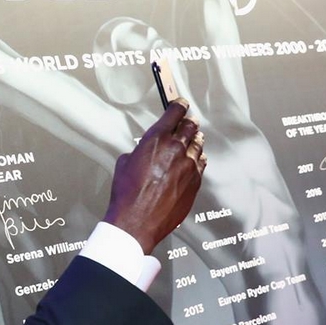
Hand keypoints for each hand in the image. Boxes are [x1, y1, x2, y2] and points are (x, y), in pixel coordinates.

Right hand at [103, 98, 206, 253]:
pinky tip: (195, 160)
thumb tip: (141, 154)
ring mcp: (189, 166)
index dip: (178, 105)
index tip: (180, 103)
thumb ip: (138, 152)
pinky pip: (201, 164)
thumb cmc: (128, 196)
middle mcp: (176, 149)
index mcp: (156, 139)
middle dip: (187, 122)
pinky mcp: (195, 182)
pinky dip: (198, 159)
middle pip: (190, 126)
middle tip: (187, 121)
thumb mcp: (124, 165)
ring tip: (193, 139)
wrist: (137, 221)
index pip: (174, 113)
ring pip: (198, 145)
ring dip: (194, 140)